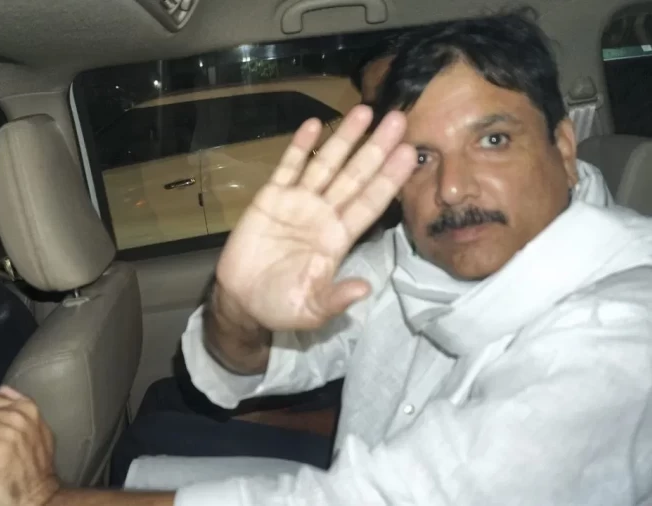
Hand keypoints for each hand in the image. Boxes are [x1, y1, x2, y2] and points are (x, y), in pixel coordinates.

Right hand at [216, 105, 416, 330]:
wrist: (242, 300)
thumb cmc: (281, 305)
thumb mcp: (311, 310)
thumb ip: (336, 298)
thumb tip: (364, 289)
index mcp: (338, 238)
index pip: (370, 203)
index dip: (389, 179)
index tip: (410, 154)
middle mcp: (324, 214)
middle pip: (355, 176)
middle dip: (376, 148)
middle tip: (398, 119)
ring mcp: (298, 202)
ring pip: (327, 164)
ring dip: (345, 138)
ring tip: (364, 111)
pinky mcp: (270, 198)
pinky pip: (288, 167)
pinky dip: (300, 147)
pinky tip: (315, 124)